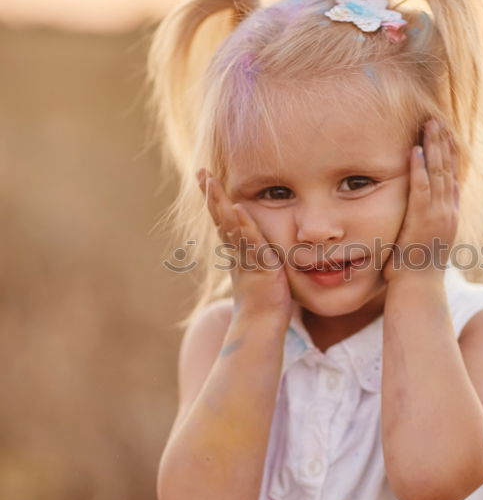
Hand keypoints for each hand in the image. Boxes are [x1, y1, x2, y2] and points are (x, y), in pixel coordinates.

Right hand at [197, 169, 292, 326]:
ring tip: (211, 181)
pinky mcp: (259, 266)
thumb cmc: (263, 305)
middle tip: (201, 172)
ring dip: (220, 203)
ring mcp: (245, 258)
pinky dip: (243, 224)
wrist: (260, 327)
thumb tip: (264, 251)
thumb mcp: (260, 275)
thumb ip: (259, 259)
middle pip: (220, 218)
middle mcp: (236, 252)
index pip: (223, 221)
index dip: (215, 200)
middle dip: (211, 194)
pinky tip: (239, 208)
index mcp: (237, 252)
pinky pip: (251, 241)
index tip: (206, 179)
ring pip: (230, 225)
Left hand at [383, 117, 459, 285]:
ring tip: (429, 125)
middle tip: (437, 119)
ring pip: (438, 174)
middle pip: (448, 169)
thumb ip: (424, 224)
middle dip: (443, 142)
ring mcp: (437, 216)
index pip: (451, 177)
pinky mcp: (423, 221)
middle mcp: (448, 212)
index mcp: (449, 215)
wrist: (419, 291)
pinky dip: (419, 169)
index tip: (444, 133)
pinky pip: (421, 189)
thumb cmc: (415, 271)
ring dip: (434, 147)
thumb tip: (418, 216)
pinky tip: (415, 151)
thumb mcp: (423, 241)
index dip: (449, 153)